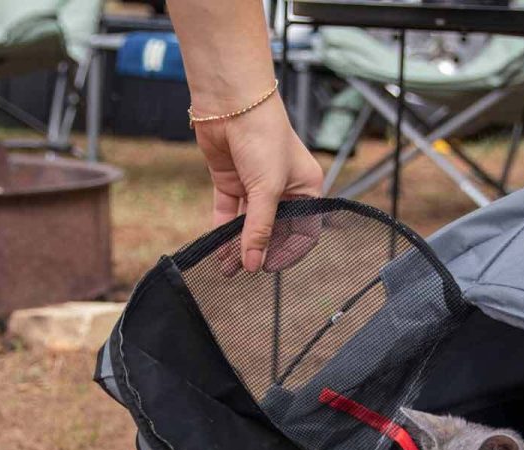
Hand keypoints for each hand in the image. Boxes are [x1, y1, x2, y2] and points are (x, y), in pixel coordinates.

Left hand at [194, 94, 322, 272]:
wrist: (232, 103)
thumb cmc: (263, 138)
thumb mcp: (267, 190)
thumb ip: (259, 230)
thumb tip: (253, 265)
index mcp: (306, 188)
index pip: (303, 230)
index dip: (287, 251)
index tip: (268, 267)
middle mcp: (283, 188)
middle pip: (272, 229)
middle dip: (258, 251)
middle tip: (243, 270)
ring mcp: (255, 185)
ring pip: (247, 224)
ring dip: (237, 245)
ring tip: (226, 269)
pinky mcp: (231, 181)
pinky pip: (228, 213)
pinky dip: (223, 230)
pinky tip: (218, 249)